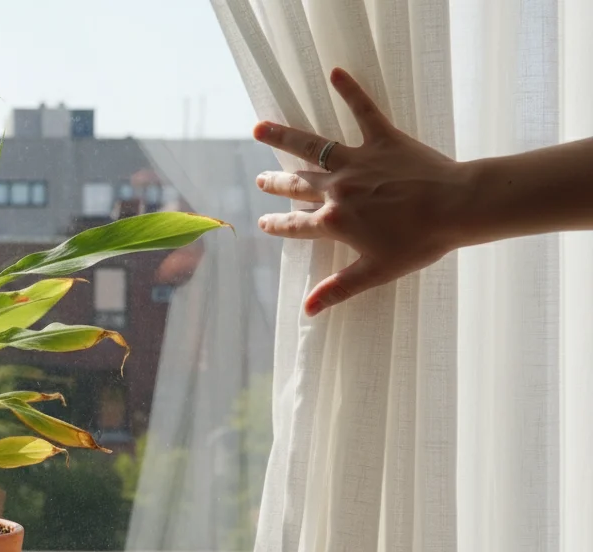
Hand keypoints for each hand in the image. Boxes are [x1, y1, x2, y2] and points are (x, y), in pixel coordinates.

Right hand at [253, 68, 472, 315]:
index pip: (294, 226)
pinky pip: (363, 111)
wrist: (458, 207)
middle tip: (261, 180)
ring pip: (312, 146)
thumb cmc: (420, 242)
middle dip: (274, 182)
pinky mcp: (383, 140)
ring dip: (283, 137)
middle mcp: (337, 189)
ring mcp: (358, 162)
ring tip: (260, 128)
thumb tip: (307, 311)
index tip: (264, 224)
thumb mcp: (376, 272)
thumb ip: (338, 289)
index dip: (276, 226)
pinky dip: (350, 91)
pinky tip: (336, 72)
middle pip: (295, 184)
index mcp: (334, 222)